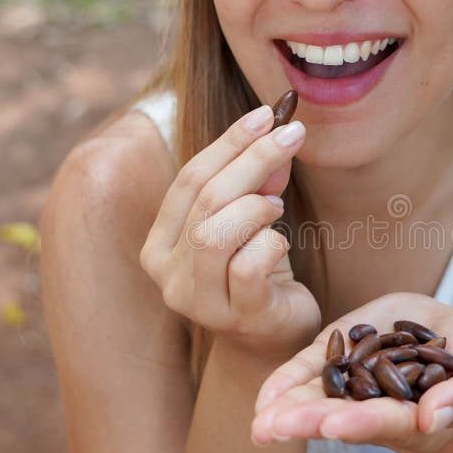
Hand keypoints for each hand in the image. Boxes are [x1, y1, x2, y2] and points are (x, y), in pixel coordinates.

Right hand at [139, 104, 320, 358]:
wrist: (271, 338)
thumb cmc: (257, 274)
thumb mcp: (251, 222)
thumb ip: (256, 183)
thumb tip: (276, 132)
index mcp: (160, 243)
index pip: (188, 179)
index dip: (229, 142)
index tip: (266, 114)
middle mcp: (167, 274)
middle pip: (205, 199)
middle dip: (253, 159)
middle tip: (292, 135)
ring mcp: (197, 301)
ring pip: (215, 234)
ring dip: (256, 207)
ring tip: (276, 207)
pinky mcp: (235, 317)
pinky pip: (248, 268)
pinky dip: (270, 243)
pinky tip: (280, 245)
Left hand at [251, 292, 452, 452]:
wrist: (449, 321)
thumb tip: (434, 417)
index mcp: (420, 422)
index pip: (390, 424)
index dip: (363, 423)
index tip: (334, 424)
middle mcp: (382, 413)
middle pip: (345, 420)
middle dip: (311, 422)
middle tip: (277, 426)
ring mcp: (357, 388)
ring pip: (319, 403)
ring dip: (288, 411)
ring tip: (261, 421)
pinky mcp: (340, 361)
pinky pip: (310, 375)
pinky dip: (287, 383)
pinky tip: (266, 396)